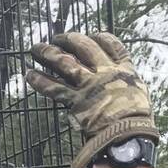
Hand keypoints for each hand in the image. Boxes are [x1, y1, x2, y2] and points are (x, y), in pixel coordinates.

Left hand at [25, 32, 157, 167]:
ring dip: (49, 53)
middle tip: (58, 37)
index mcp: (124, 69)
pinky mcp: (76, 100)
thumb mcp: (138, 95)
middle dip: (69, 39)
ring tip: (36, 48)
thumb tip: (123, 86)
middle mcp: (105, 72)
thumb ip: (127, 85)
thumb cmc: (136, 119)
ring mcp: (89, 85)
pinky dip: (40, 81)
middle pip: (84, 48)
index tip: (92, 35)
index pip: (112, 46)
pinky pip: (54, 88)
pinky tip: (29, 74)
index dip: (101, 38)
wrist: (129, 133)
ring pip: (65, 63)